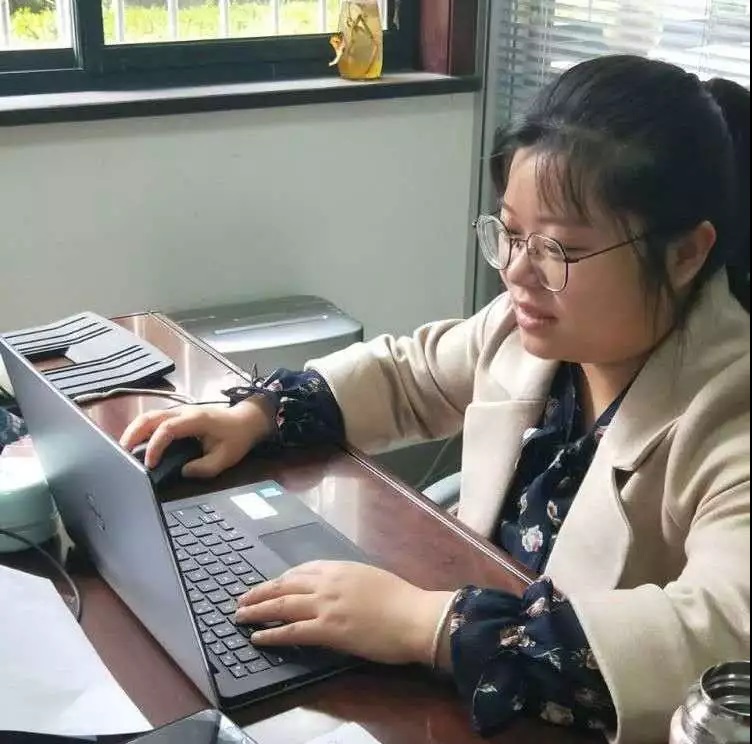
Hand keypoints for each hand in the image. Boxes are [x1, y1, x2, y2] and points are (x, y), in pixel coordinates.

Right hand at [118, 399, 273, 477]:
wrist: (246, 420)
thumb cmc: (236, 437)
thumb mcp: (226, 457)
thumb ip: (205, 467)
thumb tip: (182, 472)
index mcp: (196, 419)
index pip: (168, 428)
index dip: (155, 446)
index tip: (149, 464)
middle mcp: (184, 412)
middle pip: (151, 417)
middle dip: (133, 434)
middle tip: (120, 454)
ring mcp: (179, 412)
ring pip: (149, 416)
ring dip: (133, 431)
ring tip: (122, 450)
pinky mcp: (176, 416)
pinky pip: (154, 420)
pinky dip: (140, 430)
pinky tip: (134, 444)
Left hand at [234, 561, 454, 665]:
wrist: (415, 616)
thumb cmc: (402, 599)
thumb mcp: (371, 578)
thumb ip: (349, 580)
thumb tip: (338, 587)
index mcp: (340, 568)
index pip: (301, 570)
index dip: (281, 579)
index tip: (270, 584)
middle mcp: (328, 583)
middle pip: (284, 585)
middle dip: (260, 591)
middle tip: (242, 598)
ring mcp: (326, 605)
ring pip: (282, 605)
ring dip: (257, 610)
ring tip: (241, 616)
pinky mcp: (328, 630)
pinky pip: (291, 631)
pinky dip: (271, 633)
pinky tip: (258, 637)